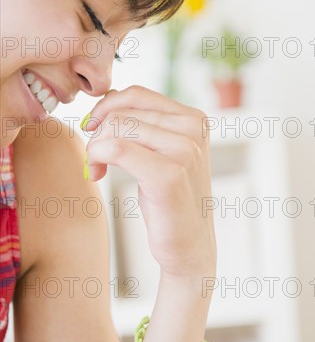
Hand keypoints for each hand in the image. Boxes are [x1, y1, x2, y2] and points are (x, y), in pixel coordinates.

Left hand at [82, 85, 216, 278]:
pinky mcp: (170, 175)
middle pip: (123, 113)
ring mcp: (185, 150)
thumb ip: (144, 125)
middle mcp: (194, 129)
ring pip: (118, 128)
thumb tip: (106, 101)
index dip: (106, 108)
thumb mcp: (161, 153)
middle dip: (98, 134)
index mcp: (194, 118)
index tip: (92, 130)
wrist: (189, 246)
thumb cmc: (170, 200)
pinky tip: (96, 174)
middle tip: (93, 159)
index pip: (136, 95)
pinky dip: (97, 157)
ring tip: (96, 168)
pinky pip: (118, 149)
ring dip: (95, 148)